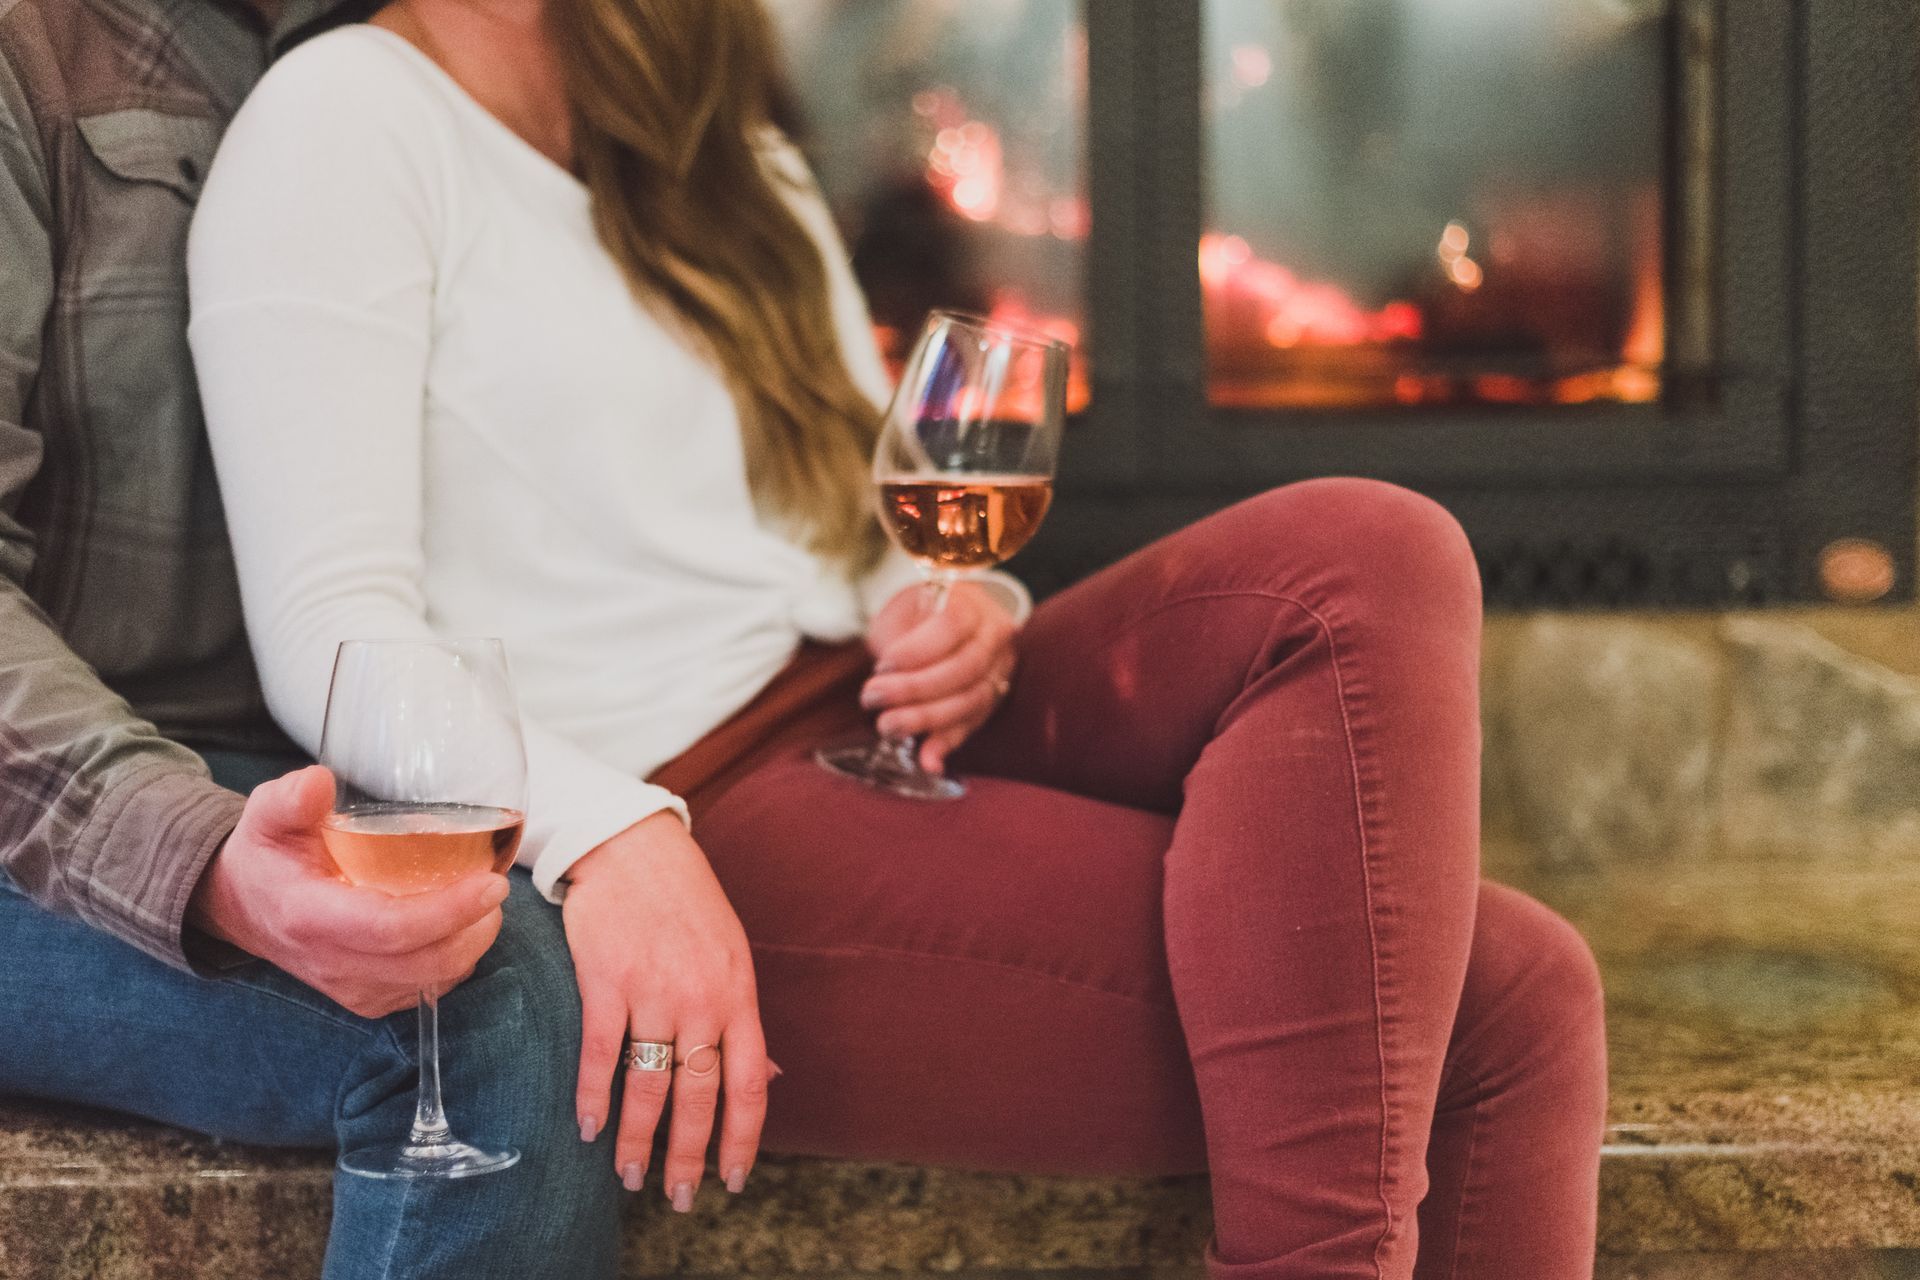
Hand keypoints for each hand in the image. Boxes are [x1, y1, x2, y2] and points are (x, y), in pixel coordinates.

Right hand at [187, 766, 510, 1017]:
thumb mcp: (266, 817)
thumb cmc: (267, 856)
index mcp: (309, 916)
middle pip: (422, 963)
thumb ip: (290, 799)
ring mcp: (351, 988)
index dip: (447, 911)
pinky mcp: (367, 998)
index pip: (388, 928)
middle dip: (474, 929)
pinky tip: (461, 926)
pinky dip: (454, 961)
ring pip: (431, 981)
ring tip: (483, 903)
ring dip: (470, 945)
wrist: (245, 909)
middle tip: (496, 887)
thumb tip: (320, 782)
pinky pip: (425, 990)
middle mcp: (331, 962)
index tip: (491, 883)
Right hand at [564, 812, 770, 1208]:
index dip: (743, 1139)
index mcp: (739, 996)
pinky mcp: (606, 980)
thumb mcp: (733, 957)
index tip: (734, 1179)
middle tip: (680, 1197)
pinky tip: (589, 1128)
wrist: (635, 849)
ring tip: (628, 1175)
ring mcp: (654, 990)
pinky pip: (602, 1054)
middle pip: (699, 1096)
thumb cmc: (687, 905)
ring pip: (648, 1085)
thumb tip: (771, 1078)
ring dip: (637, 1140)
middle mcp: (701, 1000)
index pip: (750, 1084)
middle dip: (689, 1157)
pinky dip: (593, 1097)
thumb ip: (742, 1021)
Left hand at [863, 581, 1018, 772]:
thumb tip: (887, 679)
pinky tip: (927, 761)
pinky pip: (973, 725)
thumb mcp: (903, 612)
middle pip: (963, 668)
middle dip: (915, 689)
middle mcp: (995, 636)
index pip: (951, 626)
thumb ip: (897, 639)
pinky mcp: (993, 699)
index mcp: (972, 605)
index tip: (883, 665)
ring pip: (971, 700)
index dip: (916, 650)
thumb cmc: (917, 615)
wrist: (945, 619)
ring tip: (887, 726)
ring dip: (926, 719)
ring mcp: (1000, 670)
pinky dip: (947, 744)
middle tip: (873, 697)